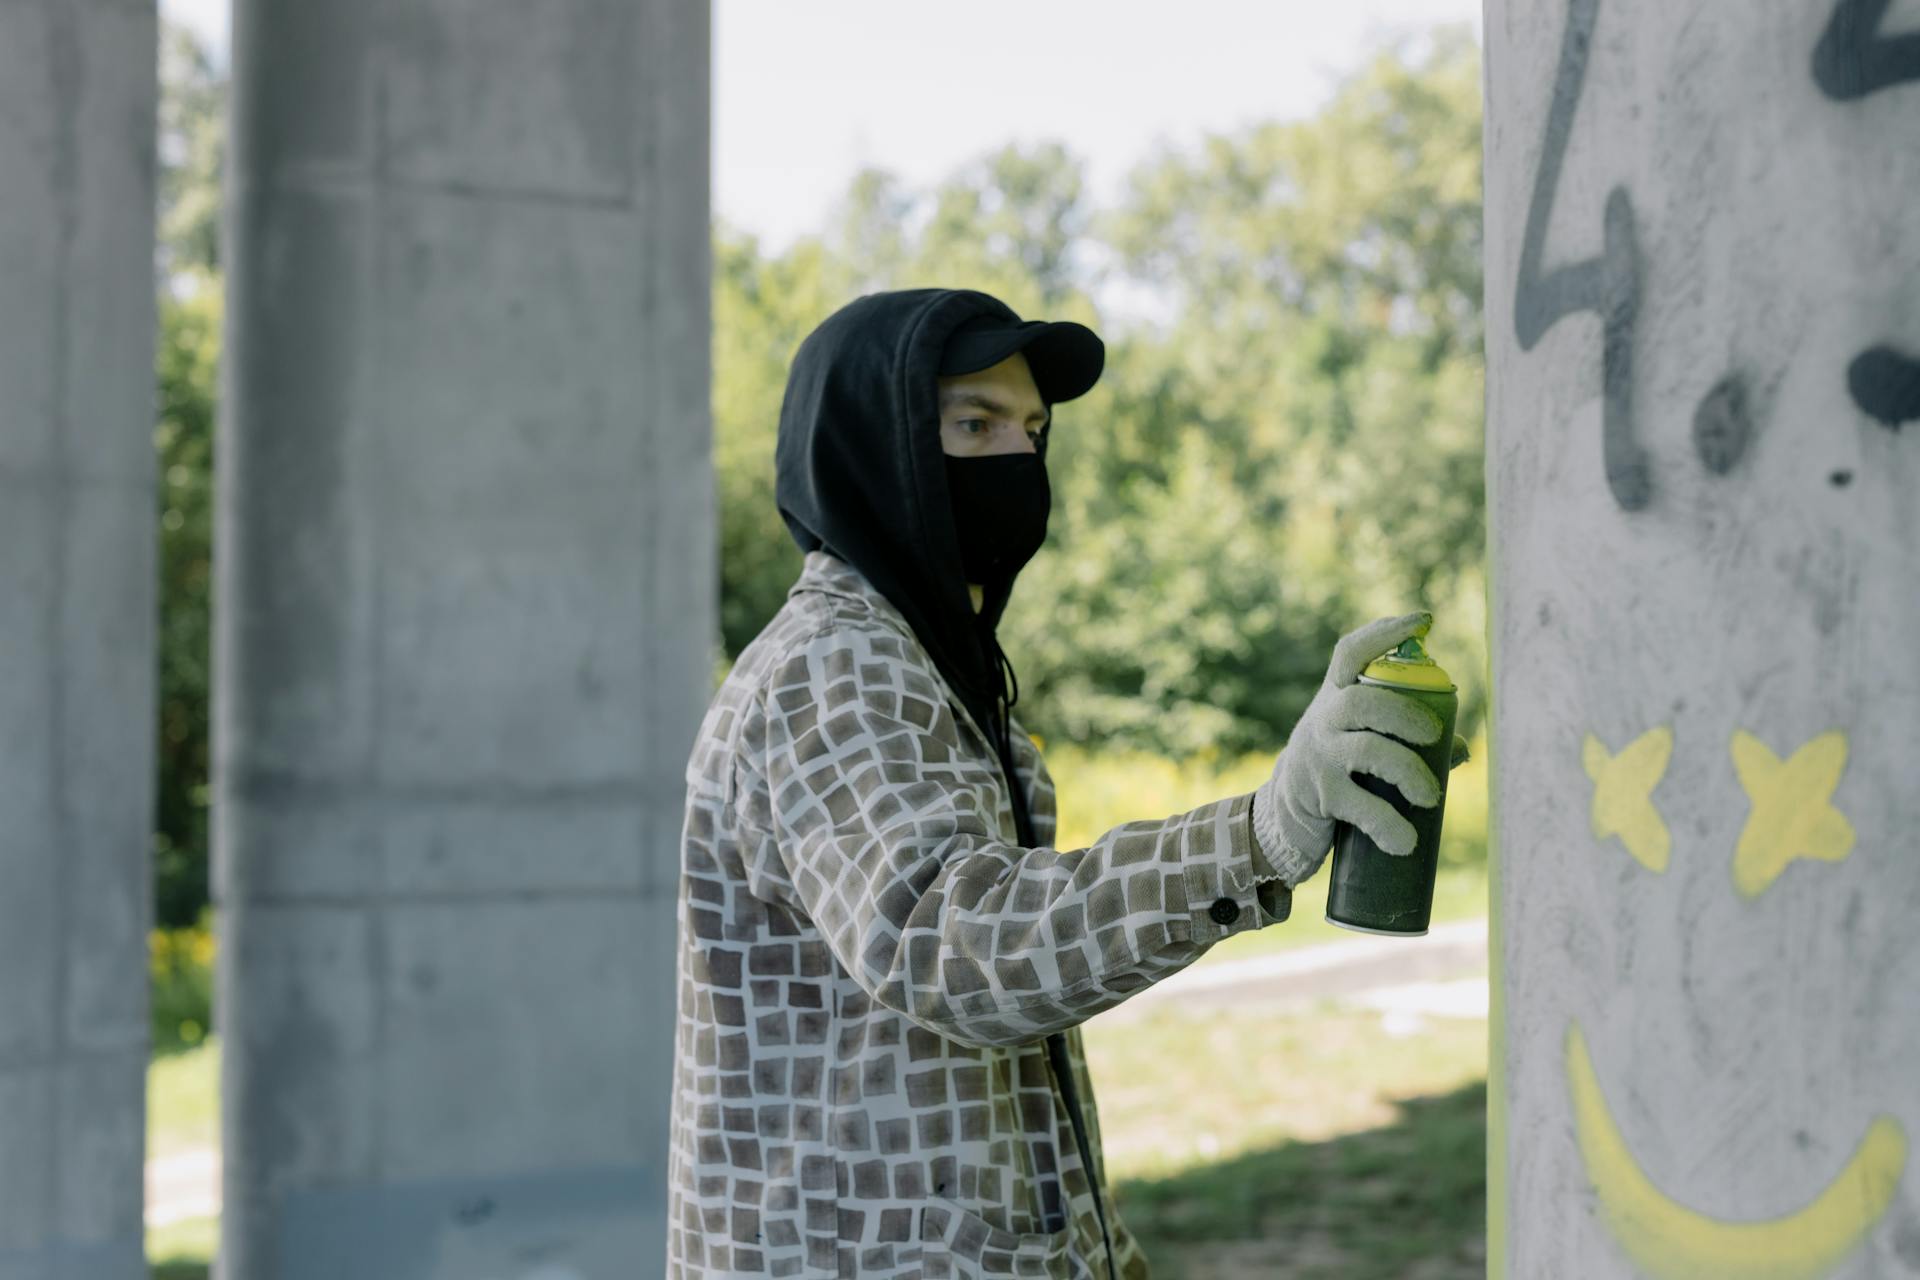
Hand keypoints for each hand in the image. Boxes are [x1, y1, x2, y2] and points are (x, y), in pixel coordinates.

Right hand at [1251, 612, 1455, 885]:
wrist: (1285, 813)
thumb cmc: (1340, 766)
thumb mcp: (1363, 740)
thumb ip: (1410, 739)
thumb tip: (1462, 750)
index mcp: (1337, 694)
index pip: (1352, 652)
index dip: (1385, 634)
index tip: (1424, 621)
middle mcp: (1325, 718)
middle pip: (1364, 701)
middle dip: (1406, 714)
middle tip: (1434, 736)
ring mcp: (1319, 756)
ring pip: (1367, 751)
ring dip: (1407, 771)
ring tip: (1433, 796)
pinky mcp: (1320, 795)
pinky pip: (1358, 806)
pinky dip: (1387, 824)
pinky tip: (1405, 841)